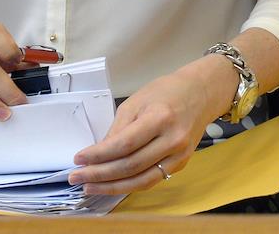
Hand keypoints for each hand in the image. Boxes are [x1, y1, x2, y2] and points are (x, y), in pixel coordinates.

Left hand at [69, 58, 226, 194]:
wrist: (201, 93)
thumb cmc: (168, 92)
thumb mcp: (137, 101)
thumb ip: (118, 129)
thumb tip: (98, 154)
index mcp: (160, 118)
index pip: (123, 145)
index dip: (98, 156)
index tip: (79, 159)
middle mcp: (172, 139)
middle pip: (130, 166)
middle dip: (99, 174)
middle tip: (77, 177)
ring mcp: (179, 155)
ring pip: (140, 180)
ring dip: (112, 187)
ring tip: (90, 186)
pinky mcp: (181, 164)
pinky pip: (151, 180)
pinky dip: (130, 185)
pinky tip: (113, 184)